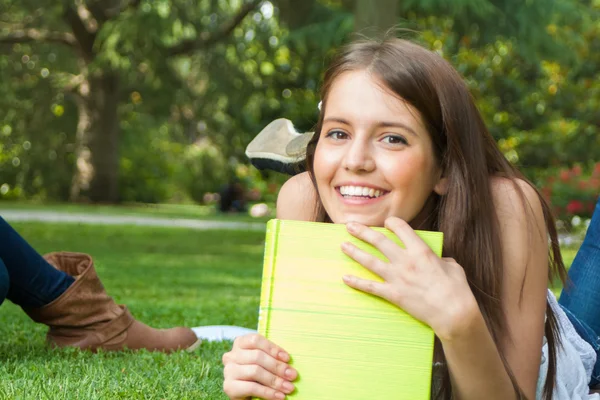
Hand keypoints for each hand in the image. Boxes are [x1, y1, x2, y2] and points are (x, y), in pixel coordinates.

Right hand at [222, 333, 297, 399]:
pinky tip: (279, 396)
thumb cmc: (258, 374)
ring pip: (255, 371)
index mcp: (240, 343)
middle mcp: (231, 355)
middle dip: (278, 367)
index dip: (273, 348)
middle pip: (257, 357)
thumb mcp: (263, 361)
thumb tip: (289, 363)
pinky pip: (252, 387)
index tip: (287, 358)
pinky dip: (268, 392)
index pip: (256, 340)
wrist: (245, 393)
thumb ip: (271, 357)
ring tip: (288, 388)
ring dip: (275, 381)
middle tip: (292, 375)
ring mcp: (228, 370)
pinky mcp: (229, 386)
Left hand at [341, 217, 478, 340]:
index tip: (386, 223)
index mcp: (421, 251)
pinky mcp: (393, 294)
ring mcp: (397, 278)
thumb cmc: (457, 290)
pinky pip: (371, 287)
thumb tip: (439, 260)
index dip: (392, 223)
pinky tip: (345, 278)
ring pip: (370, 261)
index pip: (401, 229)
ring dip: (355, 252)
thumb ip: (441, 260)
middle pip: (379, 241)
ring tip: (343, 245)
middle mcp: (405, 261)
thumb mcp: (453, 267)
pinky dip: (357, 282)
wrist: (453, 313)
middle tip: (350, 225)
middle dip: (363, 232)